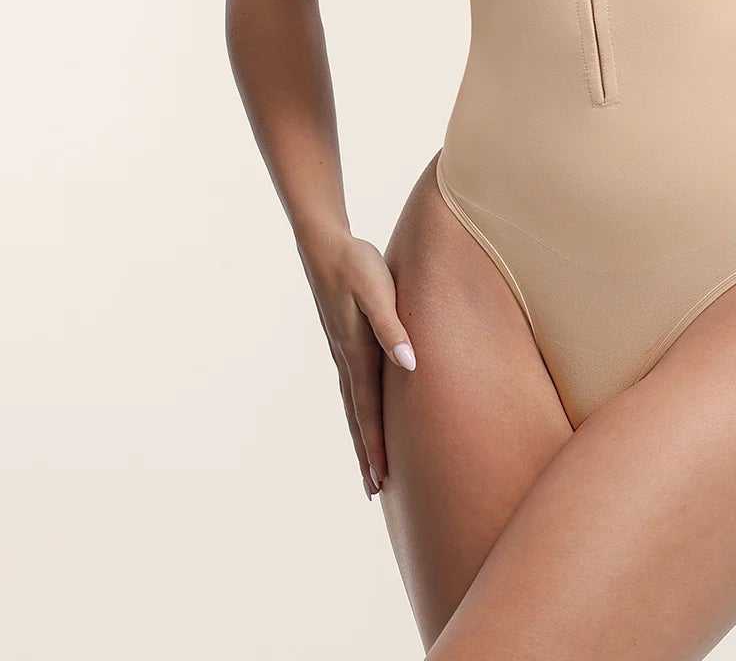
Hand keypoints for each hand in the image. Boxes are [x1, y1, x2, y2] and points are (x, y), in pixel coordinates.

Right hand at [297, 227, 416, 498]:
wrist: (325, 244)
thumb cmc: (356, 264)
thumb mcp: (377, 290)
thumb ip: (392, 326)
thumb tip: (409, 365)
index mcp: (357, 351)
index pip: (368, 409)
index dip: (376, 444)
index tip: (381, 479)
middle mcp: (346, 358)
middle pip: (357, 416)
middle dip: (366, 453)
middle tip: (373, 491)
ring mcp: (342, 351)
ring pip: (353, 404)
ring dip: (361, 436)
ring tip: (368, 465)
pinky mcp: (344, 341)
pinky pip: (353, 386)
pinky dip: (358, 410)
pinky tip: (364, 414)